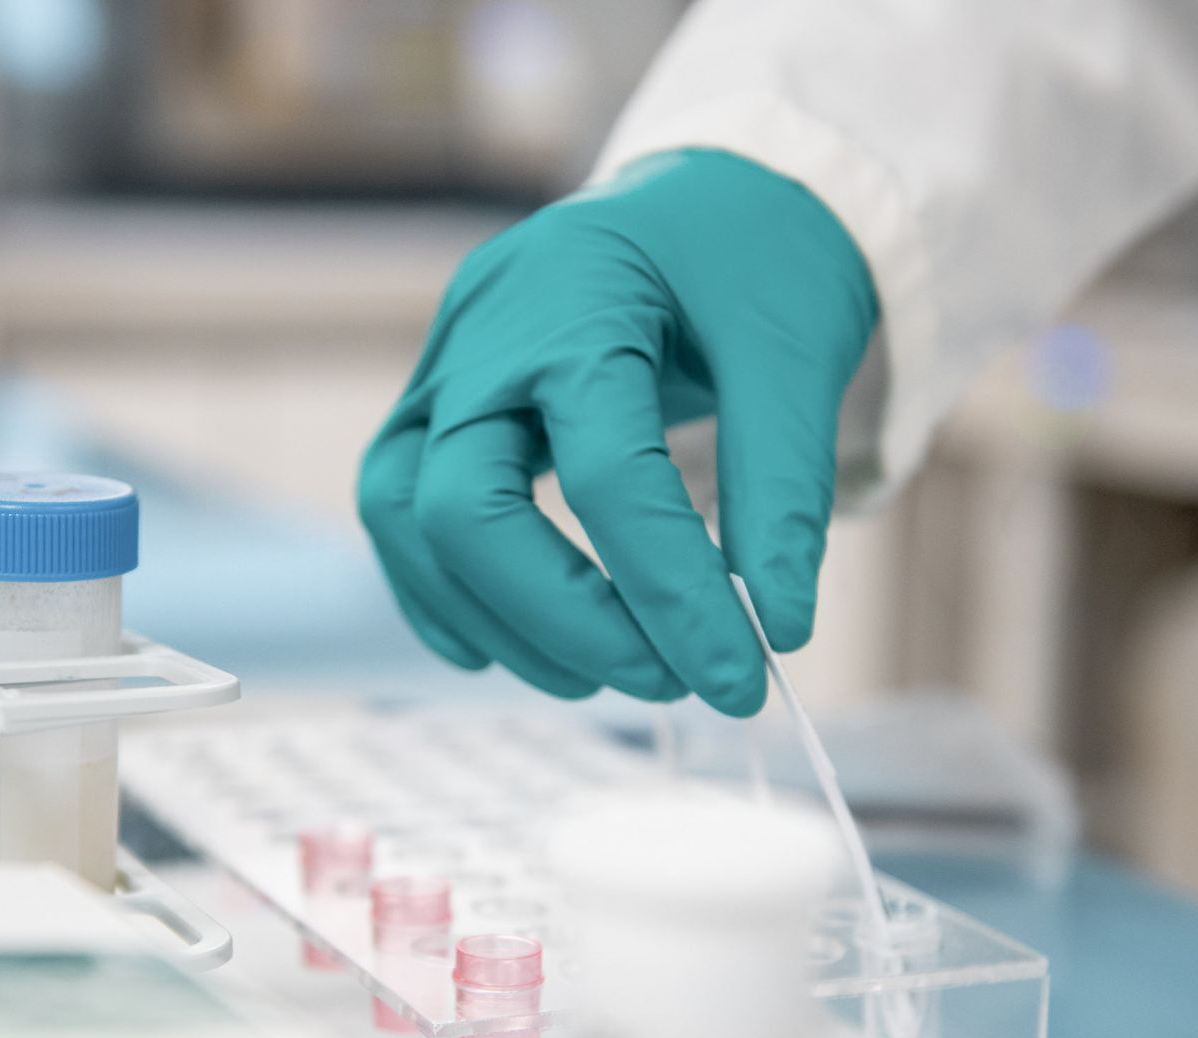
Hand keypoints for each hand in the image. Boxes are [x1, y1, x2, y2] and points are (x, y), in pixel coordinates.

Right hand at [357, 149, 875, 715]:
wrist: (711, 195)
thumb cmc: (754, 256)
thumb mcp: (795, 355)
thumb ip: (781, 494)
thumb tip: (775, 629)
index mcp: (576, 298)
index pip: (605, 475)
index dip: (671, 593)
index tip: (739, 676)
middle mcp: (484, 330)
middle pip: (456, 506)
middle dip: (559, 620)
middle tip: (665, 681)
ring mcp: (446, 364)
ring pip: (406, 517)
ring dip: (499, 620)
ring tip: (603, 678)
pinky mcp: (442, 401)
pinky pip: (402, 510)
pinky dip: (451, 592)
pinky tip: (516, 648)